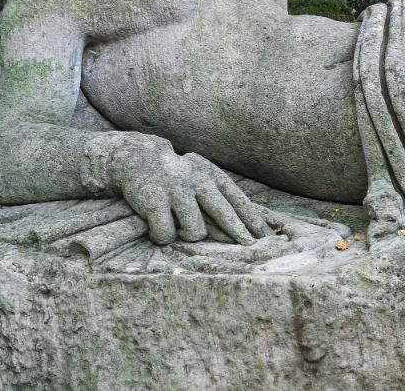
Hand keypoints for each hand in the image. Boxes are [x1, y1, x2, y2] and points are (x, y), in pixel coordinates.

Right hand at [107, 139, 270, 244]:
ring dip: (189, 236)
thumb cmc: (178, 178)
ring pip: (195, 230)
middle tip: (249, 247)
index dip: (253, 220)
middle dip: (238, 232)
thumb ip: (222, 201)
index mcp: (211, 176)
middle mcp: (196, 181)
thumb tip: (251, 228)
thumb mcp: (203, 181)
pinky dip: (162, 237)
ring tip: (181, 231)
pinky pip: (166, 233)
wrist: (138, 158)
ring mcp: (175, 190)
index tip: (267, 235)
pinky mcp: (153, 200)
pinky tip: (157, 230)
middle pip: (223, 212)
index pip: (238, 201)